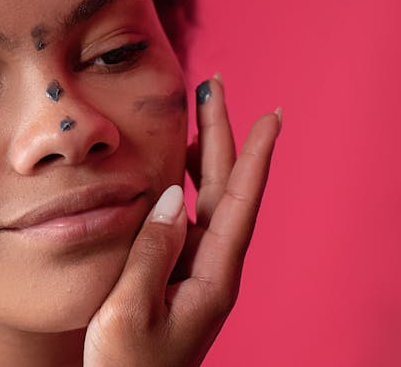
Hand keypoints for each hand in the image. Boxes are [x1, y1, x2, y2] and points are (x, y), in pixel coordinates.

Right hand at [84, 76, 280, 365]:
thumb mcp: (129, 313)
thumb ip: (150, 253)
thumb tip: (171, 199)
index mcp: (212, 277)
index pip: (240, 203)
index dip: (254, 157)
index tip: (271, 116)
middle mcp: (211, 267)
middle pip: (226, 189)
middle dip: (222, 137)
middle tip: (213, 88)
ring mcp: (196, 270)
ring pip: (207, 199)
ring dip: (204, 156)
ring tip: (194, 117)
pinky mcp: (177, 274)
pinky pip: (186, 218)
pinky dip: (183, 184)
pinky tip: (173, 171)